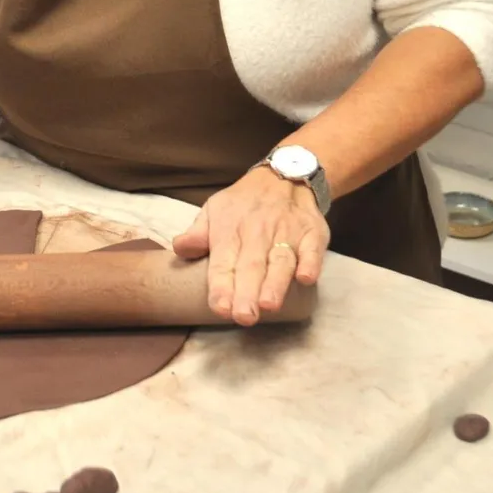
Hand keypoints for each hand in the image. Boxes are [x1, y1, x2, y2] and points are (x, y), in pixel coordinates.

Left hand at [172, 165, 328, 325]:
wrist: (283, 175)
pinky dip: (311, 263)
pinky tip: (306, 278)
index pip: (223, 262)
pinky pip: (313, 249)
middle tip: (244, 316)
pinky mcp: (312, 233)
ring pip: (281, 260)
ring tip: (269, 305)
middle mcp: (258, 233)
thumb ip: (197, 233)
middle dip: (247, 292)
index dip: (221, 286)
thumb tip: (179, 248)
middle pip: (252, 266)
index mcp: (230, 231)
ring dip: (276, 282)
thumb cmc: (243, 203)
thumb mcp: (214, 210)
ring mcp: (287, 233)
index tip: (220, 308)